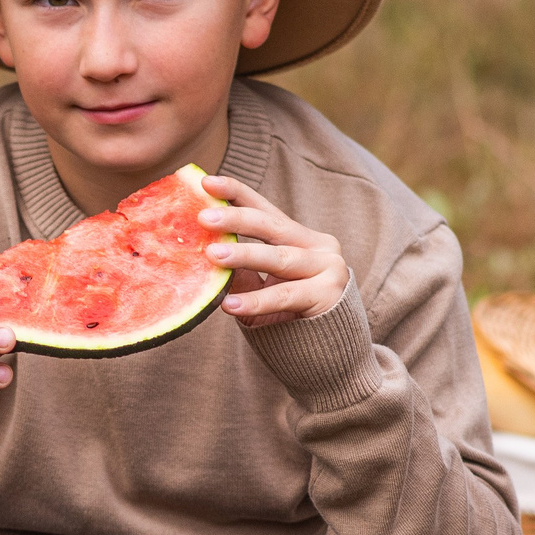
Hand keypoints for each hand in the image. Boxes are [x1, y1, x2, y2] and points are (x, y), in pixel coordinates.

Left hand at [199, 175, 348, 328]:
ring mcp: (328, 269)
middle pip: (272, 227)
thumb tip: (203, 250)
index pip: (264, 210)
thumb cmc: (289, 316)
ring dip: (244, 255)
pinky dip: (256, 301)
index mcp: (300, 237)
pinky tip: (230, 305)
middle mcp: (318, 246)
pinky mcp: (329, 296)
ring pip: (280, 258)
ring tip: (212, 255)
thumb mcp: (262, 287)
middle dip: (236, 219)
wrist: (330, 353)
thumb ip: (242, 270)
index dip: (236, 193)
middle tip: (203, 217)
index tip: (205, 181)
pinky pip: (285, 296)